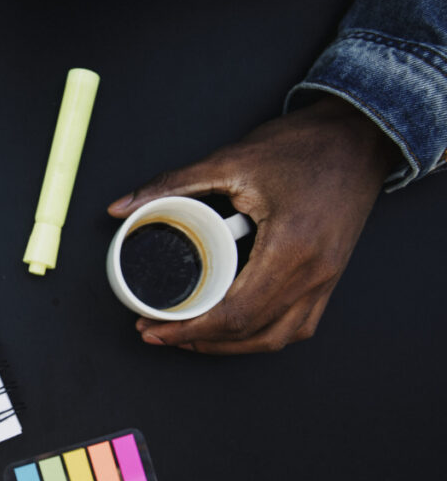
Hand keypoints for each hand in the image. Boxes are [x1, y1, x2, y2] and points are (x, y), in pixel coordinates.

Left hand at [108, 96, 399, 352]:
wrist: (358, 136)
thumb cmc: (304, 145)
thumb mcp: (231, 160)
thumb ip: (172, 184)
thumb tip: (121, 208)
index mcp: (292, 249)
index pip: (234, 313)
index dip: (188, 330)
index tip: (153, 327)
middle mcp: (314, 273)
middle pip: (251, 332)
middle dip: (198, 341)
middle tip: (157, 332)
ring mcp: (326, 280)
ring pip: (275, 337)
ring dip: (229, 344)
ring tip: (188, 337)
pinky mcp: (329, 278)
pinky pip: (296, 325)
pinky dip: (261, 334)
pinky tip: (233, 328)